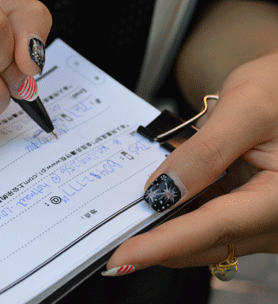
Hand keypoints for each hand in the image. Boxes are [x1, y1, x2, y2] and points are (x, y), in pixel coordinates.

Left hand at [104, 50, 277, 274]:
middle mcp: (274, 219)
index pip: (214, 228)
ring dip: (160, 227)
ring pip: (200, 237)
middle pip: (204, 242)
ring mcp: (260, 219)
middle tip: (105, 238)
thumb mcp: (246, 108)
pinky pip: (204, 221)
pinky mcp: (245, 212)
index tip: (121, 257)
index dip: (163, 245)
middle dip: (153, 241)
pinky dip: (175, 212)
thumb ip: (205, 152)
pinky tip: (150, 200)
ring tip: (120, 216)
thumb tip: (162, 191)